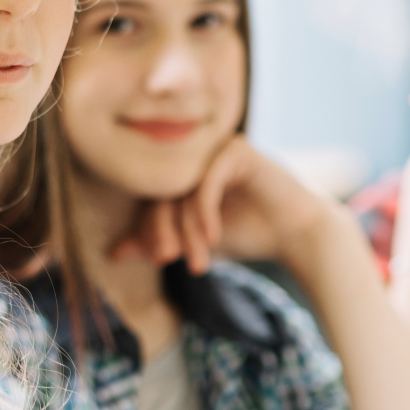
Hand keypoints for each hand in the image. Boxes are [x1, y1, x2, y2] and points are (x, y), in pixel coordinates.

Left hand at [111, 135, 330, 273]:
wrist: (297, 234)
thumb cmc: (248, 234)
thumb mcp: (193, 242)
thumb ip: (156, 243)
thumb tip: (112, 254)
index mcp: (184, 170)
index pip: (152, 197)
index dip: (149, 229)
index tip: (159, 259)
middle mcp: (197, 154)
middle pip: (162, 191)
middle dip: (163, 230)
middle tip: (169, 259)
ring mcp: (217, 148)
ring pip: (183, 189)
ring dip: (187, 229)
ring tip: (198, 260)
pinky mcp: (237, 150)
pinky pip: (206, 180)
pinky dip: (204, 212)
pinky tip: (213, 236)